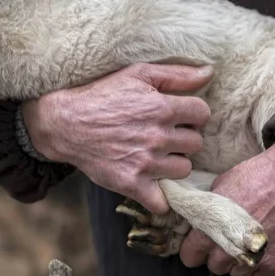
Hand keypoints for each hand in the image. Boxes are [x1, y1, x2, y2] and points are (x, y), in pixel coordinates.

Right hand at [21, 62, 212, 213]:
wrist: (64, 123)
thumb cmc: (100, 95)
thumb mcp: (136, 74)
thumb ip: (175, 74)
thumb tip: (209, 73)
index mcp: (162, 108)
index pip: (202, 113)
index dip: (191, 113)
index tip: (177, 115)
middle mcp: (157, 137)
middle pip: (195, 143)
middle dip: (182, 137)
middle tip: (162, 134)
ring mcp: (145, 163)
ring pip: (183, 169)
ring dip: (173, 163)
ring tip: (155, 154)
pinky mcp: (131, 184)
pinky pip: (162, 202)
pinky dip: (160, 197)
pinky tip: (152, 184)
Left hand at [179, 140, 274, 275]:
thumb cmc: (252, 179)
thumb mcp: (217, 189)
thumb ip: (206, 211)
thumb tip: (198, 218)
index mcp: (209, 231)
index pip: (190, 256)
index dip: (194, 250)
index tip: (199, 245)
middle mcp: (228, 250)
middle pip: (214, 267)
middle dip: (218, 255)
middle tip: (227, 240)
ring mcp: (252, 259)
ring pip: (236, 275)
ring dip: (238, 263)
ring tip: (245, 244)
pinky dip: (258, 271)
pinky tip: (259, 254)